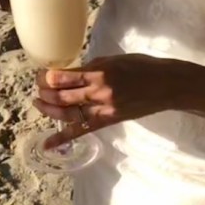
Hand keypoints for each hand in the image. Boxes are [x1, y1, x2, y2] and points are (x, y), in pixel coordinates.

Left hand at [33, 54, 171, 144]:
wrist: (166, 85)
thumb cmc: (141, 66)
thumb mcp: (112, 59)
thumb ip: (90, 67)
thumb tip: (68, 74)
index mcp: (99, 72)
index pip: (63, 77)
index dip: (46, 77)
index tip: (40, 75)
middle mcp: (99, 92)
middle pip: (61, 96)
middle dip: (44, 92)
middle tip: (38, 88)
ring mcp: (103, 109)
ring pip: (67, 113)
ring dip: (48, 110)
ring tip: (38, 104)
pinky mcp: (108, 121)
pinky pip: (82, 131)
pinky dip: (62, 137)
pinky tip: (47, 144)